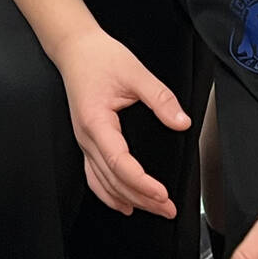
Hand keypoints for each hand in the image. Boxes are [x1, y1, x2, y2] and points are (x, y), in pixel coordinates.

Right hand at [51, 29, 189, 218]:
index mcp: (96, 122)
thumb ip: (160, 97)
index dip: (141, 183)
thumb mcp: (135, 72)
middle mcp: (87, 138)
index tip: (162, 194)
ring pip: (103, 183)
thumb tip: (181, 121)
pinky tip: (124, 203)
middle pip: (112, 180)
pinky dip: (110, 194)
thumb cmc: (99, 58)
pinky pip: (95, 176)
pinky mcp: (87, 141)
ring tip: (153, 209)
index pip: (119, 164)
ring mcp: (84, 142)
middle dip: (142, 199)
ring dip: (128, 199)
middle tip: (168, 209)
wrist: (75, 49)